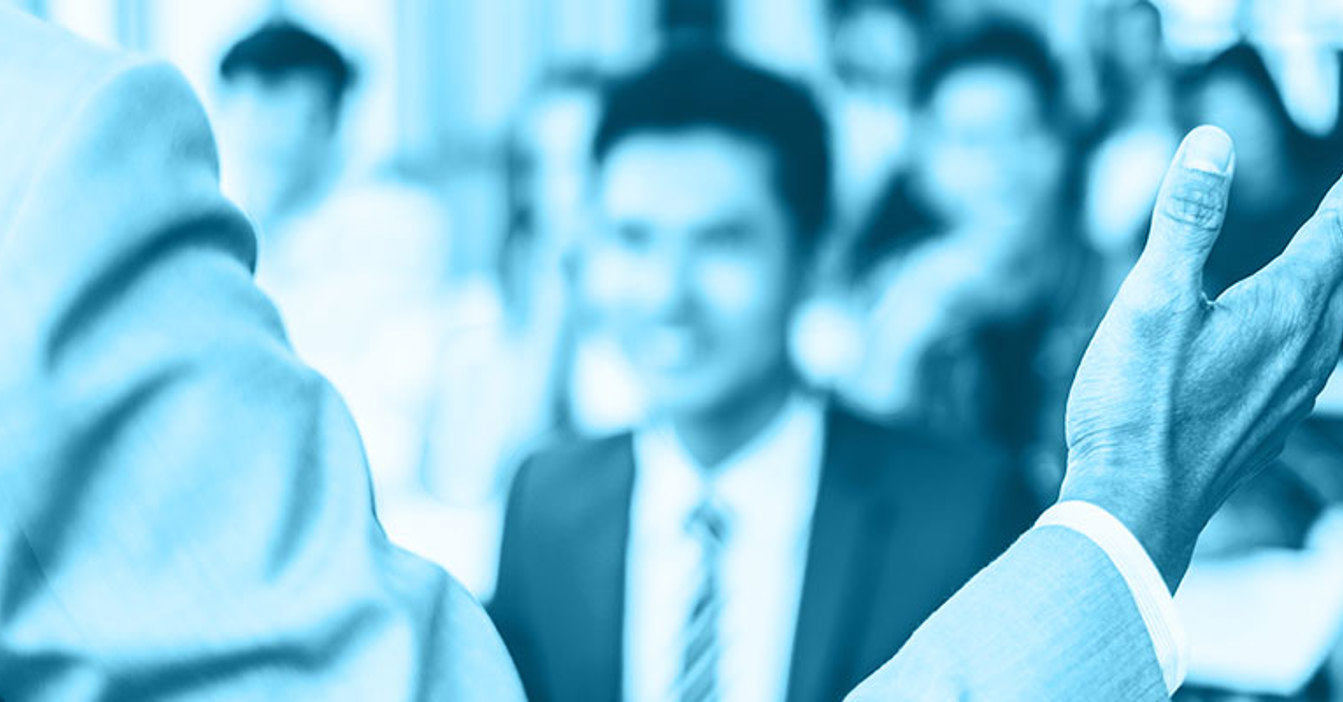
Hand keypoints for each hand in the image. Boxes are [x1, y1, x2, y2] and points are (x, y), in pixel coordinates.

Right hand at [1060, 126, 1342, 590]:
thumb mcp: (1153, 297)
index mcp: (1284, 311)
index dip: (1341, 202)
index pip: (1332, 237)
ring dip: (1334, 298)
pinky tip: (1294, 352)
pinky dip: (1314, 339)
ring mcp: (1290, 397)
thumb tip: (1211, 142)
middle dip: (1342, 249)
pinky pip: (1311, 369)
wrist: (1136, 504)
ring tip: (1327, 278)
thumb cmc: (1139, 402)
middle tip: (1338, 224)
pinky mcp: (1266, 429)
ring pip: (1335, 332)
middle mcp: (1304, 353)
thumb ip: (1187, 217)